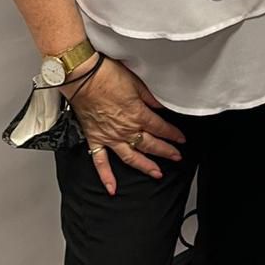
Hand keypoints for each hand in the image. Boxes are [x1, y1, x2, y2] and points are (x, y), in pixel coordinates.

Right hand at [67, 57, 185, 194]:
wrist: (83, 77)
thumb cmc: (107, 76)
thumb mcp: (136, 82)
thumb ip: (150, 98)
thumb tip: (161, 107)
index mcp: (138, 114)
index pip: (160, 128)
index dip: (173, 134)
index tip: (181, 140)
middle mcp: (126, 129)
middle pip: (150, 145)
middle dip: (166, 151)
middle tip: (176, 157)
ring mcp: (110, 137)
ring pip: (131, 157)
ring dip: (145, 166)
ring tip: (157, 173)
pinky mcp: (96, 139)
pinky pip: (100, 162)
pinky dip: (106, 177)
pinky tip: (112, 188)